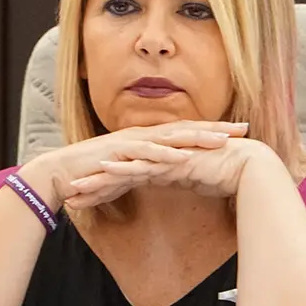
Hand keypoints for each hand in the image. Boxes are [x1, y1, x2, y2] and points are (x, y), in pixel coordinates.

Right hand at [18, 120, 250, 208]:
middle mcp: (143, 135)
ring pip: (170, 137)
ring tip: (221, 141)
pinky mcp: (118, 152)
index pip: (187, 133)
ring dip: (196, 138)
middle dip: (216, 129)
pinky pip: (145, 152)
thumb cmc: (97, 174)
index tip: (240, 134)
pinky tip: (182, 157)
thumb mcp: (132, 172)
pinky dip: (164, 154)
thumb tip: (176, 176)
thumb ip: (153, 171)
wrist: (61, 173)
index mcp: (149, 139)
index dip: (214, 132)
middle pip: (186, 129)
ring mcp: (131, 141)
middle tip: (244, 129)